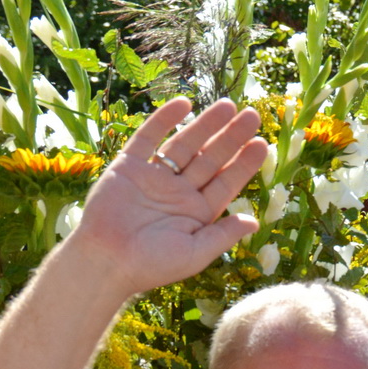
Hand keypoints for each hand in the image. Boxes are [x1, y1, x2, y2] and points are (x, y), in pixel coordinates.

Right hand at [69, 97, 268, 297]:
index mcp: (197, 212)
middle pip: (210, 159)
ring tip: (228, 105)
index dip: (244, 163)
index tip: (262, 144)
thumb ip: (223, 235)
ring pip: (185, 145)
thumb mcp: (195, 253)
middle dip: (231, 137)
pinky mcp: (128, 166)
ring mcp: (154, 177)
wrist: (105, 261)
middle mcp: (178, 192)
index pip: (226, 182)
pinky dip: (164, 120)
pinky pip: (149, 138)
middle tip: (252, 115)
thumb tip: (254, 222)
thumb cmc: (151, 265)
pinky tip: (184, 103)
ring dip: (205, 125)